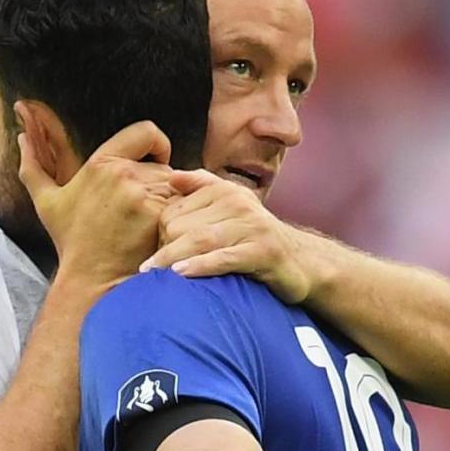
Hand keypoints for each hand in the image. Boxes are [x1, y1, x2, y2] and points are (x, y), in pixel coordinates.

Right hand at [17, 106, 175, 284]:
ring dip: (170, 201)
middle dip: (158, 183)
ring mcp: (145, 195)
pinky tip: (161, 232)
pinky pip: (184, 206)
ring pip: (176, 186)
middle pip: (164, 165)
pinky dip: (178, 217)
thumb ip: (33, 166)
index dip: (156, 144)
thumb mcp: (47, 203)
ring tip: (150, 223)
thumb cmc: (73, 241)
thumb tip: (21, 136)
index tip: (154, 160)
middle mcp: (125, 174)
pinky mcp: (162, 216)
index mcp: (102, 163)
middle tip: (142, 209)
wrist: (93, 279)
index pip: (147, 132)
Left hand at [141, 170, 311, 303]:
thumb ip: (202, 187)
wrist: (302, 260)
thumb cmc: (256, 236)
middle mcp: (238, 203)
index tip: (148, 252)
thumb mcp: (232, 205)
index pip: (174, 210)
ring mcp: (252, 227)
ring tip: (150, 273)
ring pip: (200, 240)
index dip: (158, 233)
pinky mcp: (263, 251)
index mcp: (224, 191)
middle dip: (163, 249)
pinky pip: (224, 258)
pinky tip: (181, 274)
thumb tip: (171, 176)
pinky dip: (201, 266)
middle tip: (147, 271)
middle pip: (182, 226)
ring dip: (171, 257)